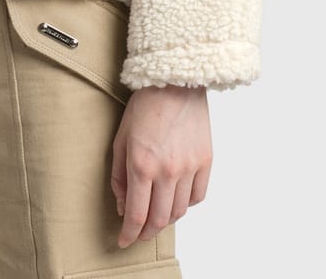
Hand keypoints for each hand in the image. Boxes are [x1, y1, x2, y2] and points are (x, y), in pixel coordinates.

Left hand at [110, 84, 211, 247]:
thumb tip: (123, 206)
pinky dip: (186, 203)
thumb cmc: (144, 106)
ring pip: (179, 211)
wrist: (174, 83)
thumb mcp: (120, 139)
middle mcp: (168, 170)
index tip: (125, 241)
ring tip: (155, 216)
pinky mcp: (206, 162)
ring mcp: (189, 167)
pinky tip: (175, 198)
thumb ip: (119, 176)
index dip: (130, 234)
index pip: (137, 214)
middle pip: (159, 219)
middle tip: (139, 233)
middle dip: (146, 232)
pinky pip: (197, 196)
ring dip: (165, 219)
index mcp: (142, 164)